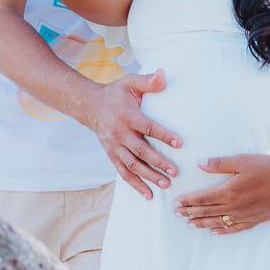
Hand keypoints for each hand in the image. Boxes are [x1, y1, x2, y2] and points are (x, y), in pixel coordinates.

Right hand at [83, 69, 181, 199]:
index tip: (179, 143)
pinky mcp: (112, 155)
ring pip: (132, 165)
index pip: (147, 127)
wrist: (90, 106)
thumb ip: (148, 81)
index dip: (163, 135)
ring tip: (166, 184)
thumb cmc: (116, 94)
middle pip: (141, 151)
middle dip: (158, 162)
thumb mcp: (130, 82)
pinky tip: (149, 195)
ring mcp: (114, 146)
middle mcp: (120, 133)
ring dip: (149, 176)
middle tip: (176, 171)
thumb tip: (164, 75)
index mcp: (127, 116)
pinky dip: (135, 185)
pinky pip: (123, 173)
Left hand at [174, 153, 269, 234]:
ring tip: (190, 224)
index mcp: (230, 191)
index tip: (176, 202)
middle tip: (176, 214)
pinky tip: (214, 232)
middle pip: (207, 211)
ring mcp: (245, 215)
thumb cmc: (267, 166)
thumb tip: (199, 164)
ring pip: (219, 222)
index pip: (203, 198)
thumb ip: (219, 164)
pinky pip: (235, 229)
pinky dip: (223, 231)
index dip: (188, 201)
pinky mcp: (255, 220)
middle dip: (190, 212)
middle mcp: (235, 206)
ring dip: (203, 223)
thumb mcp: (242, 160)